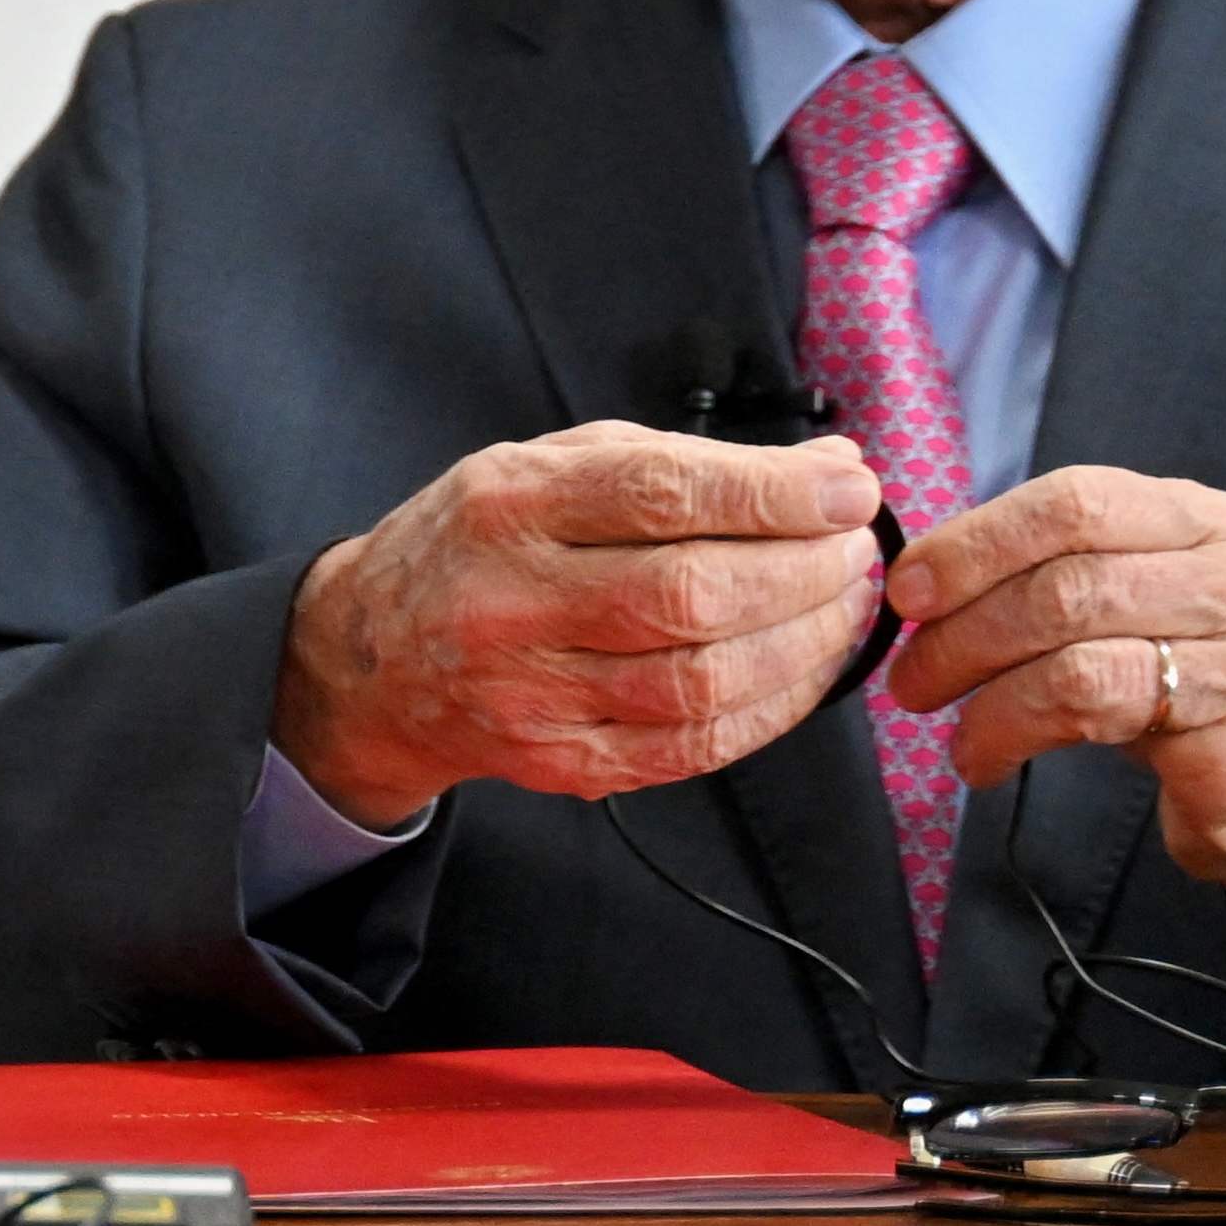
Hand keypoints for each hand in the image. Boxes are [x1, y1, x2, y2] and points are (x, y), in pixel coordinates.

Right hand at [269, 424, 889, 829]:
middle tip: (855, 554)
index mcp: (509, 503)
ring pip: (699, 679)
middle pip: (689, 593)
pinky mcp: (553, 761)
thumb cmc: (480, 544)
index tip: (850, 493)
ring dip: (802, 646)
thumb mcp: (550, 466)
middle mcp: (509, 598)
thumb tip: (829, 474)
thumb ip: (683, 464)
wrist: (370, 658)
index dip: (771, 495)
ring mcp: (528, 691)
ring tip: (842, 610)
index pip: (657, 493)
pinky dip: (766, 714)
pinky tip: (800, 676)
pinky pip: (686, 749)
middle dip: (802, 573)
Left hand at [880, 467, 1225, 911]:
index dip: (976, 541)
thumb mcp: (1152, 607)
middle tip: (911, 676)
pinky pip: (1099, 709)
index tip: (909, 589)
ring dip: (982, 687)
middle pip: (1067, 573)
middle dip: (962, 625)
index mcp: (1211, 521)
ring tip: (948, 727)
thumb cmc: (1212, 690)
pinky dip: (1016, 731)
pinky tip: (989, 760)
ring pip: (1075, 640)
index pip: (1075, 499)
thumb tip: (930, 580)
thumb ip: (1069, 574)